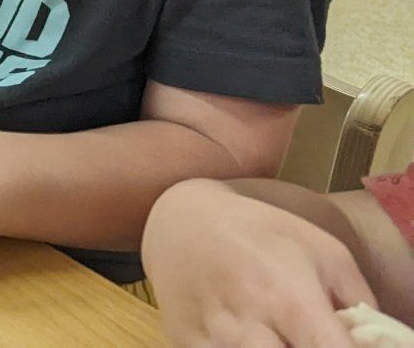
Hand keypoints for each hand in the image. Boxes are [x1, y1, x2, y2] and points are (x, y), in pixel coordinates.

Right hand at [145, 179, 373, 346]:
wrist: (182, 220)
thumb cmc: (261, 233)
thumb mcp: (323, 251)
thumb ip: (359, 304)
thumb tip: (374, 344)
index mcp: (290, 297)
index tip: (340, 343)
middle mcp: (247, 323)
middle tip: (306, 336)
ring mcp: (212, 338)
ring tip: (278, 335)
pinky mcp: (186, 345)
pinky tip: (247, 337)